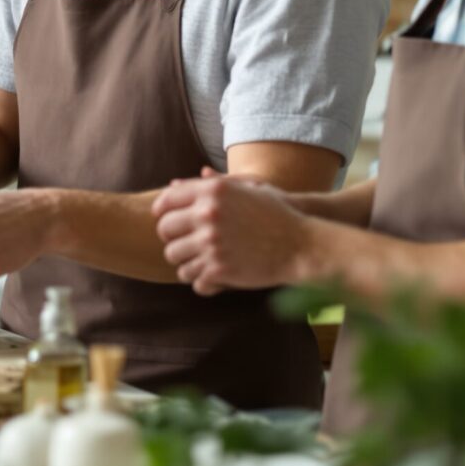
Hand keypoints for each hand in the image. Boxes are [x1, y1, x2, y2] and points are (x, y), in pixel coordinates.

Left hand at [152, 169, 311, 295]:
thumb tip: (173, 184)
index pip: (166, 201)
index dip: (162, 213)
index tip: (168, 221)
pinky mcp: (218, 270)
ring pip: (174, 257)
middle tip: (184, 244)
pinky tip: (211, 278)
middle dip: (172, 238)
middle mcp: (208, 215)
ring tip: (198, 262)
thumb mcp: (247, 188)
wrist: (302, 245)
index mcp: (212, 191)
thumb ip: (209, 185)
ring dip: (184, 261)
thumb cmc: (277, 214)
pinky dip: (200, 281)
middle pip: (165, 230)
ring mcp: (211, 243)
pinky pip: (193, 279)